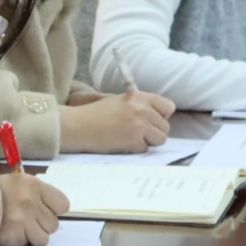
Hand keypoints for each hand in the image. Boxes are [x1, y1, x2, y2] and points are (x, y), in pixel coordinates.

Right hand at [0, 171, 68, 245]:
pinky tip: (9, 232)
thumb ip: (38, 194)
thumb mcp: (18, 183)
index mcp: (33, 185)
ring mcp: (22, 221)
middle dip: (42, 224)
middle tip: (28, 220)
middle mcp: (30, 203)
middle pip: (53, 225)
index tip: (44, 209)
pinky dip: (18, 241)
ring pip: (43, 239)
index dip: (54, 209)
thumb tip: (55, 210)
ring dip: (32, 236)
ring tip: (20, 229)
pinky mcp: (13, 236)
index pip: (63, 205)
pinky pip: (25, 244)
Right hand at [59, 89, 175, 152]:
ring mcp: (139, 125)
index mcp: (139, 97)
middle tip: (135, 132)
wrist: (77, 126)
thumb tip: (159, 118)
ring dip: (147, 141)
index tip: (150, 120)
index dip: (161, 116)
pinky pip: (145, 149)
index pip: (168, 107)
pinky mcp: (134, 140)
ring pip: (160, 139)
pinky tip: (121, 143)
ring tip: (129, 138)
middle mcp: (142, 109)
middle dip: (153, 132)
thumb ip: (140, 106)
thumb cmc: (94, 114)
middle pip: (165, 127)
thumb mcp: (119, 102)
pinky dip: (135, 149)